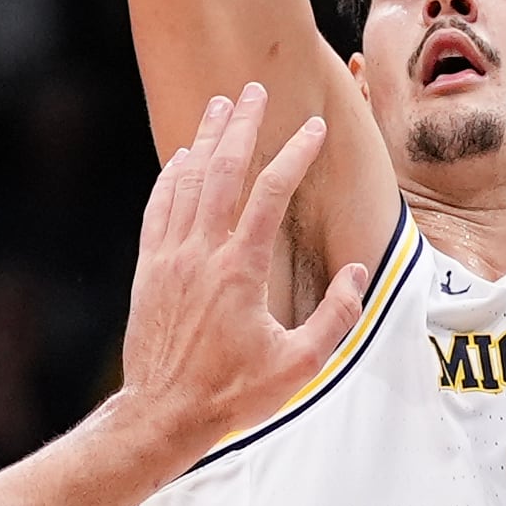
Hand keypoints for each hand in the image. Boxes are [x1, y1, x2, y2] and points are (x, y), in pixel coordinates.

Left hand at [113, 84, 371, 459]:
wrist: (162, 415)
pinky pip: (160, 208)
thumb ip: (336, 317)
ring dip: (206, 140)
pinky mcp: (149, 270)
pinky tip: (182, 159)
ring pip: (187, 182)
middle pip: (222, 171)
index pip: (271, 193)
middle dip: (241, 125)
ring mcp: (170, 258)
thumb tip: (356, 274)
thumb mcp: (301, 366)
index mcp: (241, 270)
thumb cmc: (232, 395)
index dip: (295, 155)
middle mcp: (201, 253)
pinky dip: (171, 177)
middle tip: (254, 90)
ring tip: (220, 107)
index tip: (313, 129)